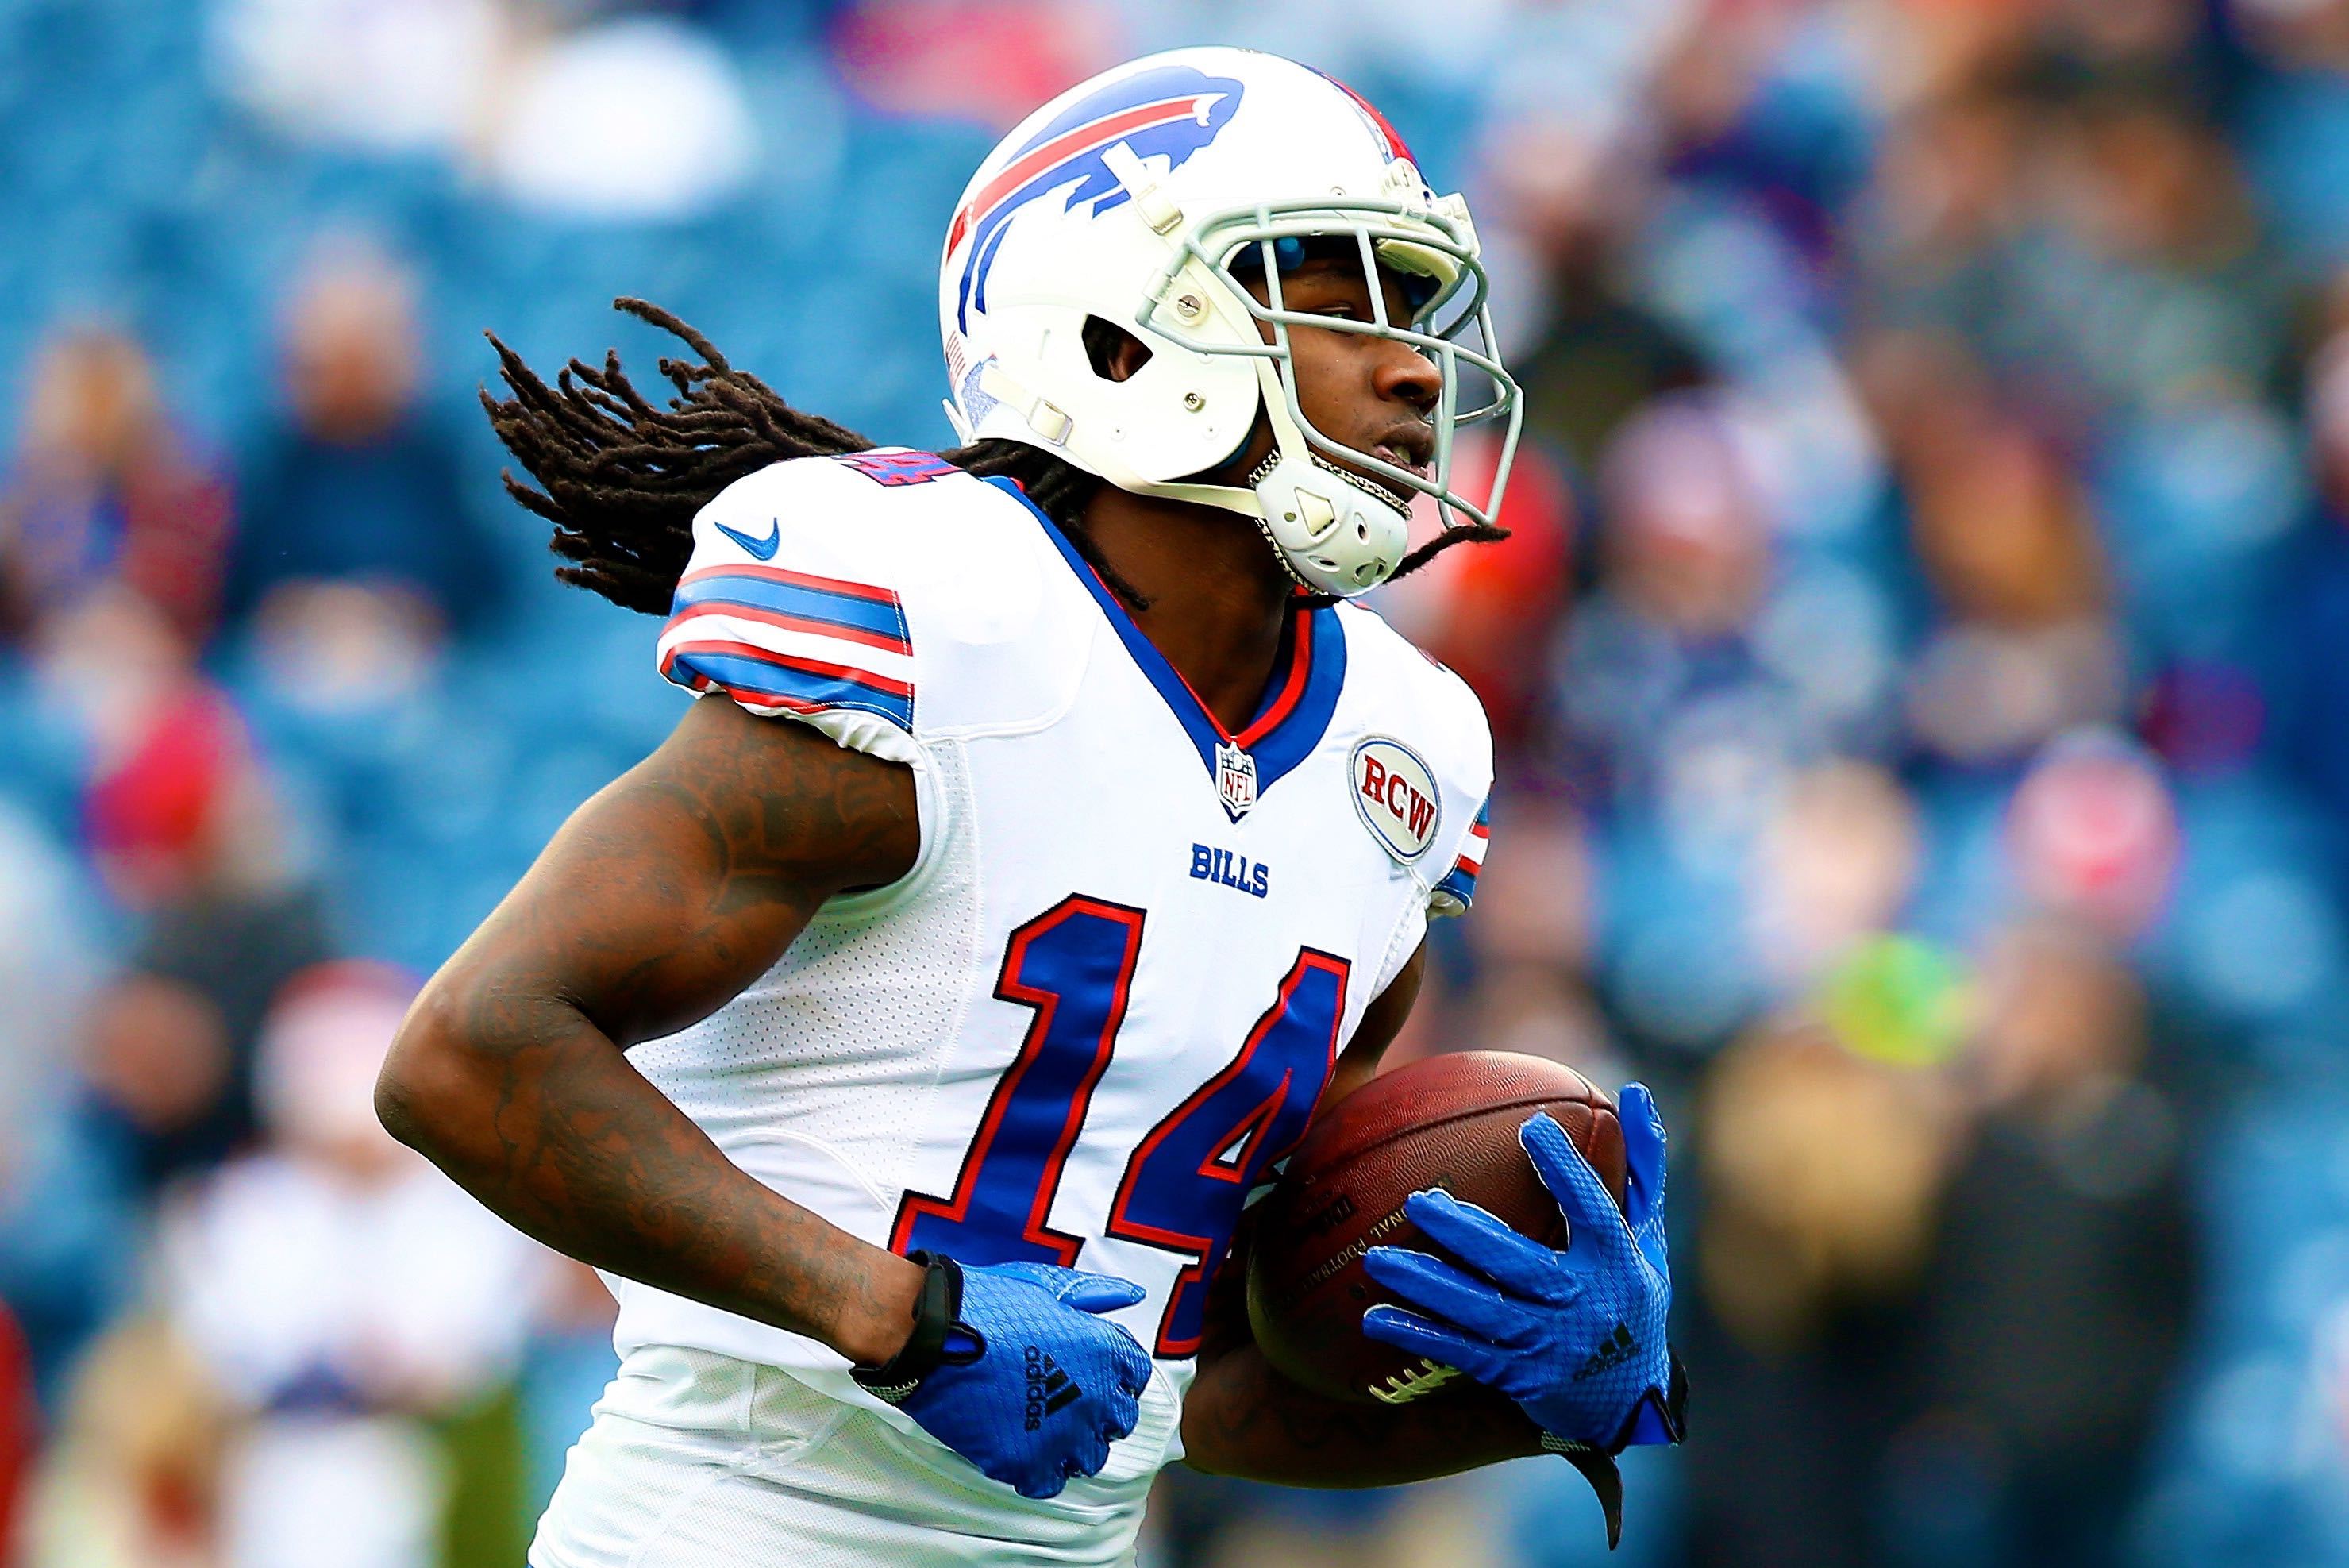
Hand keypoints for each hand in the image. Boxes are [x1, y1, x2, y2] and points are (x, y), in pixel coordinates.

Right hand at [862, 1256, 1152, 1498]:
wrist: (931, 1332)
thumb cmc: (988, 1303)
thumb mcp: (1049, 1285)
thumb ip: (1097, 1294)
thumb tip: (1134, 1295)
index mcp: (1104, 1351)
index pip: (1135, 1378)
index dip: (1112, 1376)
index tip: (1089, 1375)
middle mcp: (1095, 1397)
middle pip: (1118, 1422)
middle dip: (1096, 1413)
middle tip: (1062, 1401)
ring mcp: (1061, 1434)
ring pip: (1088, 1458)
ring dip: (1070, 1446)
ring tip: (1039, 1427)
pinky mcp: (1025, 1462)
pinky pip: (1049, 1483)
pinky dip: (1037, 1471)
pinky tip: (1019, 1448)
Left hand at [1359, 1084, 1681, 1450]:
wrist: (1632, 1397)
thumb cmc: (1633, 1295)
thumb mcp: (1647, 1235)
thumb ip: (1641, 1166)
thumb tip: (1634, 1091)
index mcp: (1617, 1262)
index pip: (1593, 1211)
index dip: (1566, 1171)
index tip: (1532, 1128)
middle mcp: (1582, 1304)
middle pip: (1520, 1264)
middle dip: (1466, 1233)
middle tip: (1417, 1201)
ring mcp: (1547, 1345)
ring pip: (1481, 1311)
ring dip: (1427, 1286)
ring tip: (1377, 1260)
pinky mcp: (1517, 1376)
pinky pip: (1462, 1353)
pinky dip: (1420, 1336)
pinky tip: (1376, 1318)